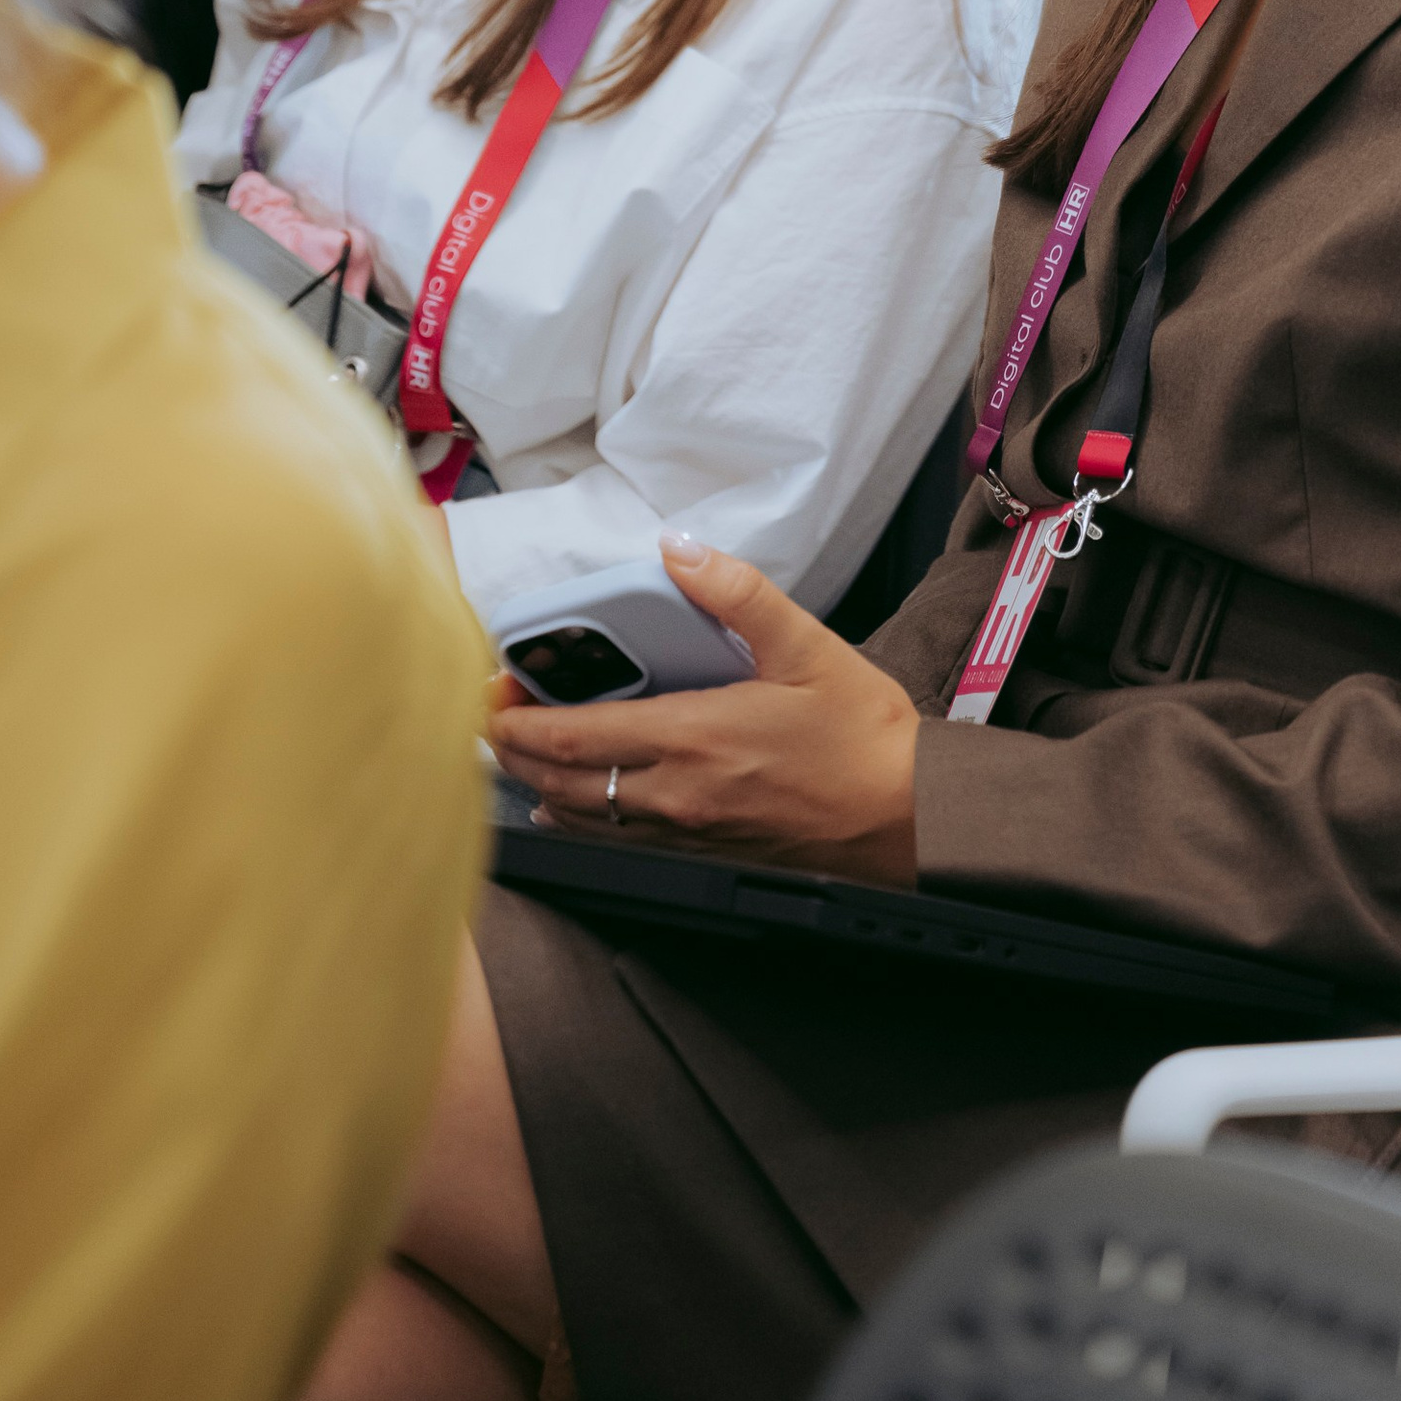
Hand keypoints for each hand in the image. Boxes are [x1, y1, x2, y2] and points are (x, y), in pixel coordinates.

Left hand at [486, 533, 920, 883]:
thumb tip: (678, 549)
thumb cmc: (862, 734)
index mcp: (695, 737)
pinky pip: (620, 841)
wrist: (907, 815)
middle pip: (565, 781)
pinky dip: (582, 818)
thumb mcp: (806, 645)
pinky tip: (574, 804)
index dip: (521, 719)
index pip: (578, 734)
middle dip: (517, 752)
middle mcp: (677, 793)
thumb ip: (735, 593)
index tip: (493, 695)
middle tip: (492, 721)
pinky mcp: (705, 851)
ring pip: (586, 817)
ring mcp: (688, 831)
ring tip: (520, 756)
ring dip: (542, 785)